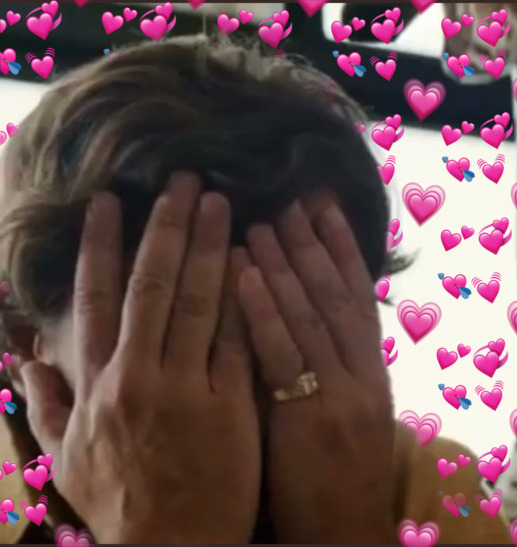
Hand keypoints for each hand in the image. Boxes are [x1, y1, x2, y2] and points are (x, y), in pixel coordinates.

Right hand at [21, 173, 260, 542]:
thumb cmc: (120, 502)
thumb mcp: (67, 456)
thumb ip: (45, 405)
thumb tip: (24, 361)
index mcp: (97, 384)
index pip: (95, 298)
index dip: (102, 246)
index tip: (111, 202)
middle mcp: (137, 376)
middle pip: (151, 286)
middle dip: (165, 227)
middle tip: (182, 180)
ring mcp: (185, 388)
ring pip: (197, 302)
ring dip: (208, 246)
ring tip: (220, 203)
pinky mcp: (229, 404)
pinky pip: (236, 339)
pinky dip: (243, 296)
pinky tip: (253, 260)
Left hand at [237, 200, 394, 542]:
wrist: (345, 532)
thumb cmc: (337, 472)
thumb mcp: (344, 409)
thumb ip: (323, 361)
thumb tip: (293, 308)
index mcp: (370, 370)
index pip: (356, 295)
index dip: (341, 247)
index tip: (322, 205)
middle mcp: (360, 374)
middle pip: (335, 296)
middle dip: (314, 243)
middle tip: (291, 197)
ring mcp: (337, 395)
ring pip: (310, 316)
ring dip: (286, 264)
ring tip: (261, 221)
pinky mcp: (307, 419)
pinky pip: (282, 356)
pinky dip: (265, 310)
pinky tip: (245, 272)